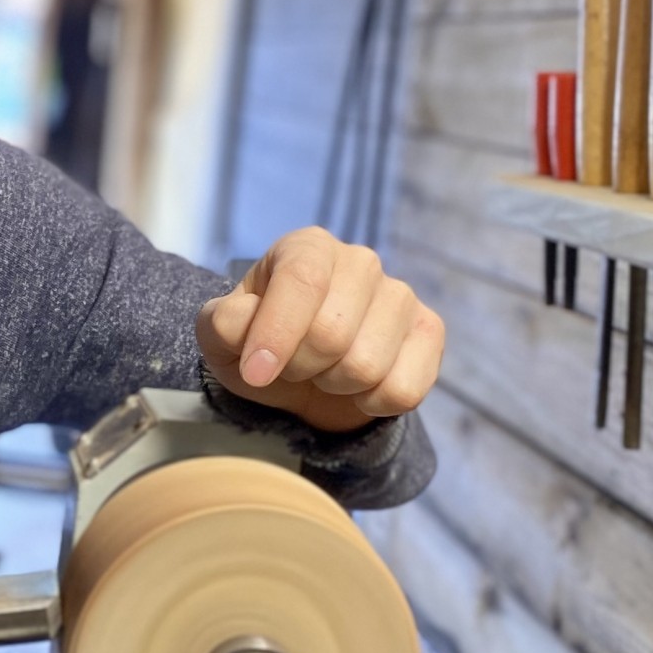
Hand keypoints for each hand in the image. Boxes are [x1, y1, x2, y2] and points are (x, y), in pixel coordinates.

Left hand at [197, 228, 444, 432]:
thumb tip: (245, 322)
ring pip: (367, 366)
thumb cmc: (260, 346)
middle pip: (332, 333)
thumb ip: (224, 323)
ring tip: (324, 373)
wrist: (302, 379)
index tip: (256, 373)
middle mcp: (359, 262)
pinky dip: (372, 404)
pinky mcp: (429, 333)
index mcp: (307, 248)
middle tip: (291, 368)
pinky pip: (404, 389)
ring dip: (335, 386)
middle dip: (301, 367)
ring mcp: (400, 296)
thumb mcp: (223, 336)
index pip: (303, 281)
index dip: (277, 334)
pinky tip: (359, 389)